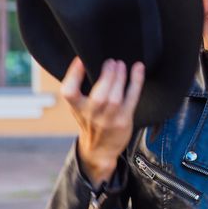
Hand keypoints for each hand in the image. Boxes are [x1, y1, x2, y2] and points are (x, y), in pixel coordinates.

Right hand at [60, 57, 144, 187]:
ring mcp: (108, 120)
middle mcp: (91, 115)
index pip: (69, 92)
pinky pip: (132, 98)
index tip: (81, 59)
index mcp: (77, 108)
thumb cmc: (91, 121)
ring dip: (120, 78)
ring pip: (115, 98)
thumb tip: (90, 59)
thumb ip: (81, 89)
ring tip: (121, 65)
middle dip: (107, 76)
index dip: (74, 75)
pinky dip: (136, 82)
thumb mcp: (79, 107)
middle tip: (111, 61)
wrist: (100, 150)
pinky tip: (138, 68)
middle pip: (99, 96)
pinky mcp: (124, 120)